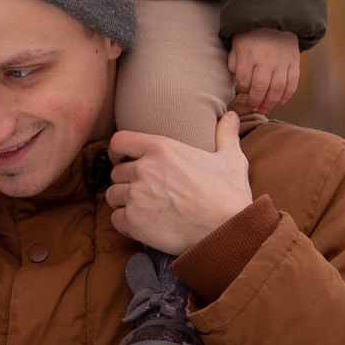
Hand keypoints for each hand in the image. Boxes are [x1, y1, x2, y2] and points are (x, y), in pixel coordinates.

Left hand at [106, 113, 254, 257]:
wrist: (228, 229)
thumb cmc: (229, 195)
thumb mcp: (231, 159)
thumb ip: (225, 135)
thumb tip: (231, 115)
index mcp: (161, 148)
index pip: (119, 141)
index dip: (117, 152)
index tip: (123, 160)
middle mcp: (144, 168)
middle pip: (116, 173)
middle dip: (126, 182)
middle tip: (143, 193)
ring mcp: (136, 194)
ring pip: (113, 196)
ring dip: (124, 203)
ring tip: (144, 210)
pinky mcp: (134, 220)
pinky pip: (116, 219)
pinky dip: (126, 224)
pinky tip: (143, 227)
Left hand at [227, 28, 300, 113]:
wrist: (276, 17)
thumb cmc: (252, 32)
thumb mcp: (237, 42)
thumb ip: (235, 60)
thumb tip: (237, 79)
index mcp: (248, 54)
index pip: (243, 79)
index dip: (242, 88)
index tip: (243, 91)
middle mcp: (265, 59)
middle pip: (260, 87)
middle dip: (255, 100)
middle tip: (252, 107)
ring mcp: (282, 61)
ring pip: (277, 88)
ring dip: (270, 102)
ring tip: (265, 109)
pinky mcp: (294, 62)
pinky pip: (293, 82)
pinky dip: (288, 94)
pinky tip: (282, 101)